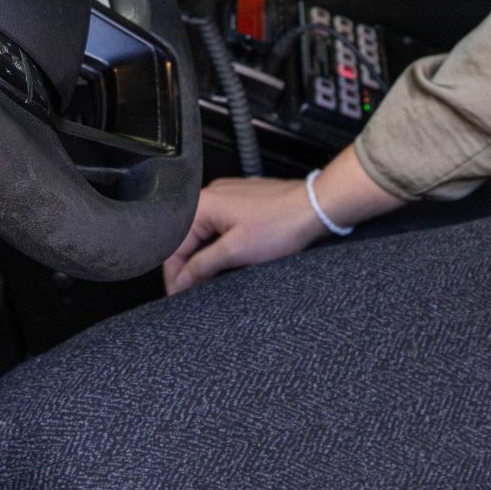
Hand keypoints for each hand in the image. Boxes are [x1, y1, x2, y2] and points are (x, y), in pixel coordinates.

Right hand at [161, 177, 323, 293]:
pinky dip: (219, 245)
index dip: (175, 273)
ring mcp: (229, 196)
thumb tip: (182, 279)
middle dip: (188, 265)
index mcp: (204, 203)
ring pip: (204, 233)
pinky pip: (221, 226)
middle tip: (190, 291)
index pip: (175, 244)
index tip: (177, 294)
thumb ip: (203, 265)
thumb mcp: (236, 251)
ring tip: (207, 279)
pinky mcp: (243, 202)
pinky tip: (226, 260)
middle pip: (188, 237)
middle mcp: (213, 194)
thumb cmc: (281, 224)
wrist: (315, 207)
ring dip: (204, 256)